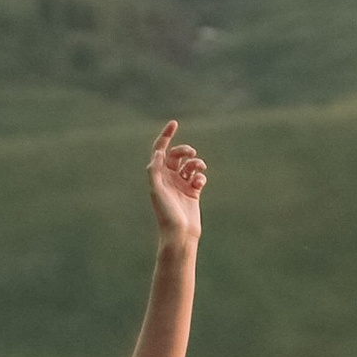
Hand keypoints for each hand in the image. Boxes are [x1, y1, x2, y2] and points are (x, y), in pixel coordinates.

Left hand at [146, 119, 205, 246]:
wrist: (179, 233)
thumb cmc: (165, 212)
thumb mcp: (156, 189)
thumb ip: (155, 170)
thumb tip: (158, 152)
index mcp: (157, 175)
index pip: (160, 150)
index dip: (166, 136)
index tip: (174, 123)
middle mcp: (168, 178)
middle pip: (177, 155)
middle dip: (185, 150)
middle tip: (191, 152)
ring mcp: (181, 184)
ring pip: (190, 164)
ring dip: (196, 162)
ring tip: (199, 168)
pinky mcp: (193, 191)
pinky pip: (199, 176)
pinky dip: (201, 176)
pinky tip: (199, 184)